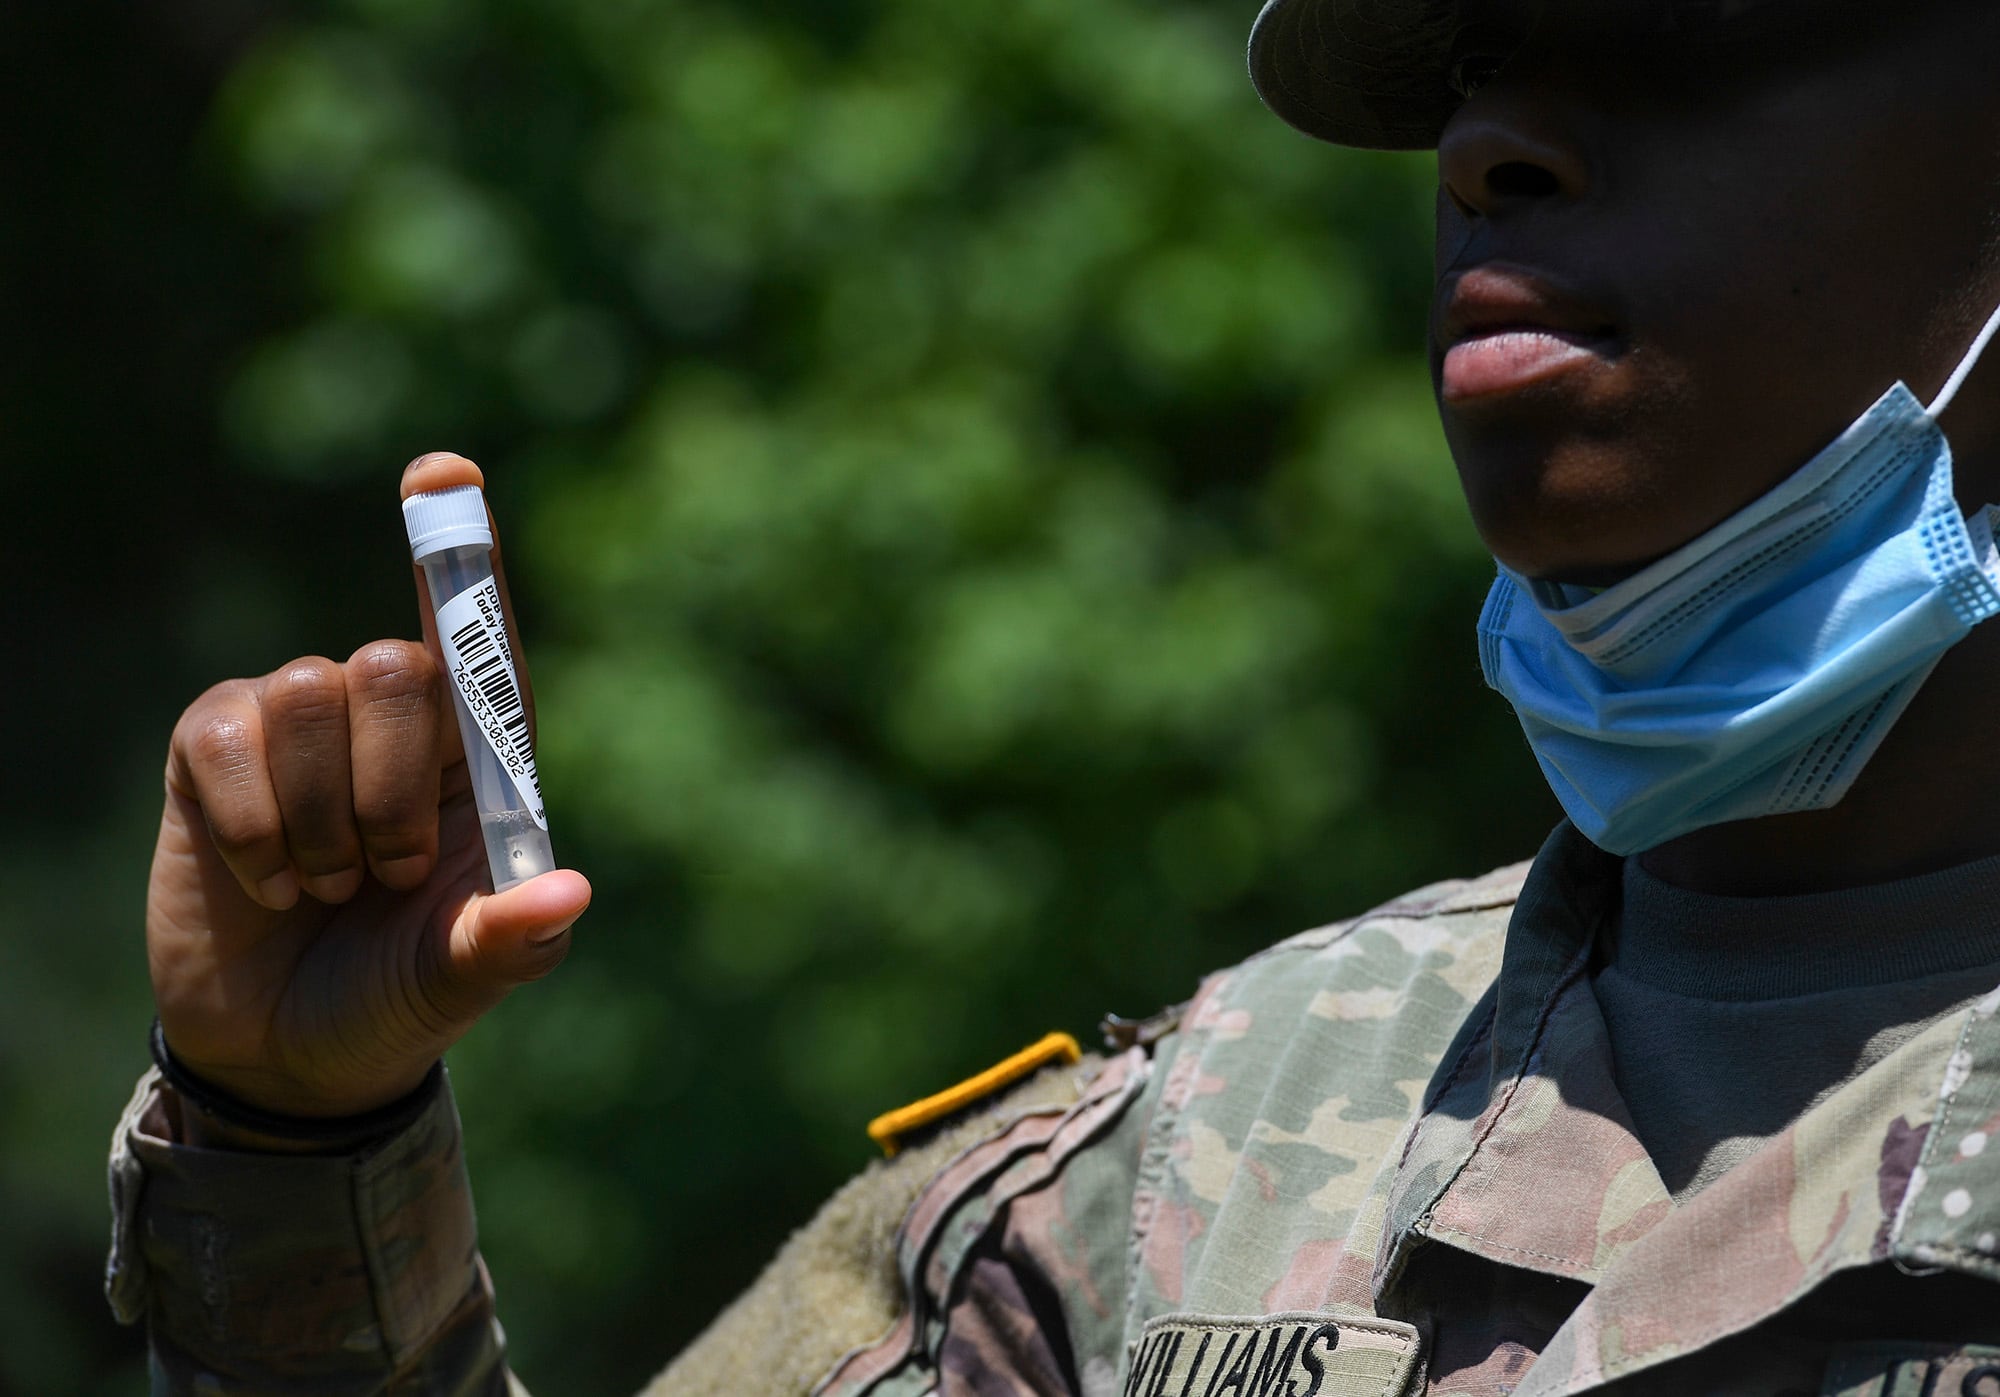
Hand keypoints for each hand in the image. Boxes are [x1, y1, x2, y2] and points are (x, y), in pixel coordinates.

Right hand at [147, 452, 591, 1119]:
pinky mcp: (215, 750)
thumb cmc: (396, 1003)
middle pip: (394, 665)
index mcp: (478, 762)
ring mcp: (302, 730)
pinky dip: (253, 822)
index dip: (465, 561)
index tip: (445, 471)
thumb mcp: (457, 982)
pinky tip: (264, 878)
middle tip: (385, 874)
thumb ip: (511, 943)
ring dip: (319, 821)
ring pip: (307, 694)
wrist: (284, 1059)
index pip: (482, 645)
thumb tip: (566, 895)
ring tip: (325, 887)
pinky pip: (228, 731)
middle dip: (389, 789)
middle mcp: (395, 726)